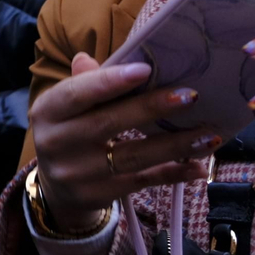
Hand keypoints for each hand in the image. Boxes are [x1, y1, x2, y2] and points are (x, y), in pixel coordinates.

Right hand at [29, 53, 214, 230]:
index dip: (109, 82)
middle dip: (151, 108)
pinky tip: (198, 166)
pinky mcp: (98, 195)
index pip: (77, 93)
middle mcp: (57, 143)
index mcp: (47, 111)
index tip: (145, 70)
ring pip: (132, 156)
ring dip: (174, 145)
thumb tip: (88, 59)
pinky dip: (172, 174)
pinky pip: (142, 182)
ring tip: (208, 134)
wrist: (55, 185)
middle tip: (190, 96)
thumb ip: (83, 83)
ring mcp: (77, 173)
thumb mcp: (65, 106)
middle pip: (108, 123)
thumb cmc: (69, 131)